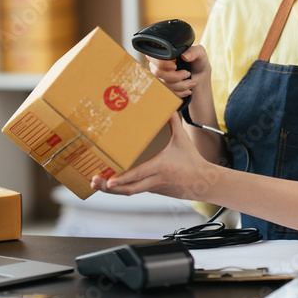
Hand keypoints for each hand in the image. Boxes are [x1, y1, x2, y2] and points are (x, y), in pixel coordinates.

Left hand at [90, 114, 216, 199]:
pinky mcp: (153, 190)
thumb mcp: (182, 139)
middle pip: (128, 189)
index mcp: (160, 166)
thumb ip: (173, 122)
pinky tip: (110, 183)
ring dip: (111, 190)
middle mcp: (154, 180)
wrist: (203, 182)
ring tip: (96, 183)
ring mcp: (152, 187)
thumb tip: (168, 105)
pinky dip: (121, 187)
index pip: (138, 175)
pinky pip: (134, 189)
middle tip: (94, 181)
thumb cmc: (192, 160)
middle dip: (109, 187)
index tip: (108, 180)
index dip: (122, 179)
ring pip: (129, 192)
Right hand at [146, 44, 209, 98]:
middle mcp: (159, 64)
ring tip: (191, 82)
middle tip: (187, 74)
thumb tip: (185, 56)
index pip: (155, 58)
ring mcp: (161, 76)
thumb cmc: (197, 61)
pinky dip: (180, 92)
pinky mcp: (164, 87)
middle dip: (175, 76)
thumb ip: (194, 51)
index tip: (174, 66)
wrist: (199, 74)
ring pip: (164, 84)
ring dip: (181, 85)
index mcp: (165, 52)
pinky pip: (168, 92)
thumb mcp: (200, 53)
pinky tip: (188, 90)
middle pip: (158, 72)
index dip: (162, 63)